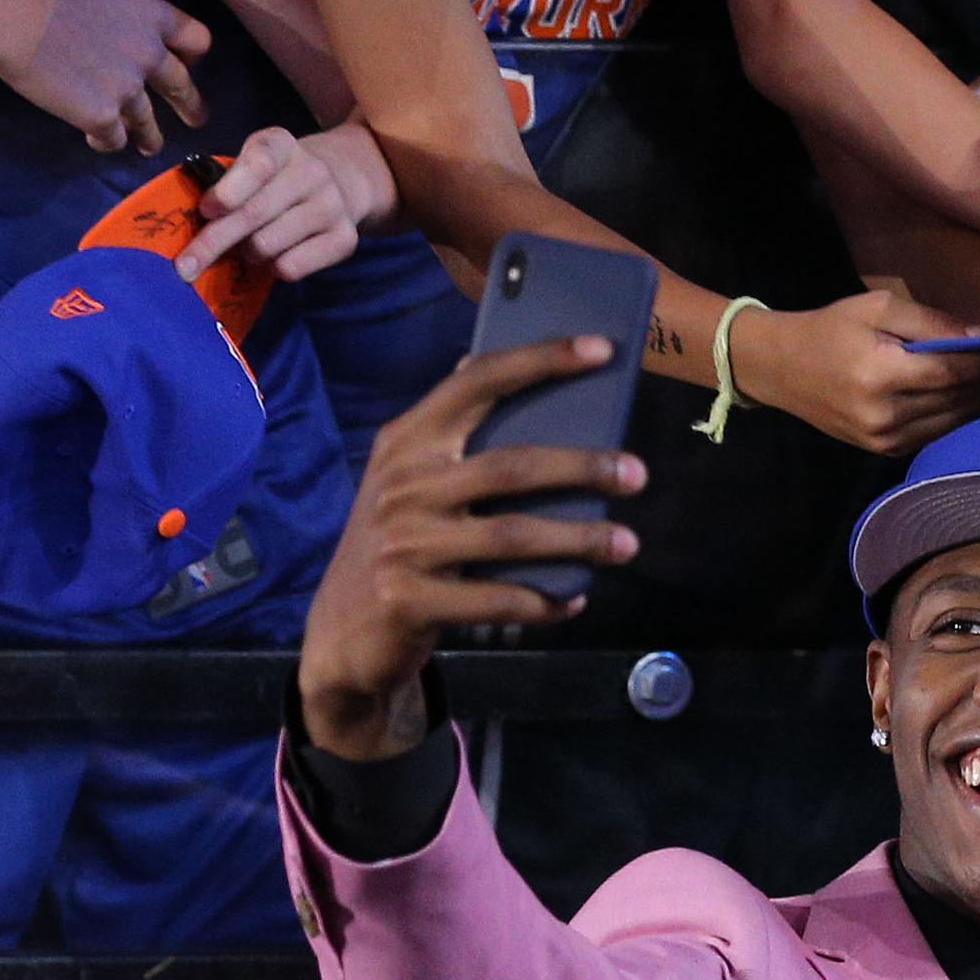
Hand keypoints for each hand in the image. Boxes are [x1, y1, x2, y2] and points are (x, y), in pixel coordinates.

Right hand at [0, 0, 210, 152]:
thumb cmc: (47, 3)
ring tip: (149, 146)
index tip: (189, 66)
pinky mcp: (103, 115)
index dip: (194, 56)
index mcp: (153, 17)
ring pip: (149, 123)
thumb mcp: (106, 2)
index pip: (198, 40)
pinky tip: (94, 139)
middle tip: (197, 120)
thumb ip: (129, 29)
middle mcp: (151, 54)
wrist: (15, 23)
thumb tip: (126, 50)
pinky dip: (105, 141)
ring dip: (150, 137)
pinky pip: (113, 139)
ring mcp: (130, 88)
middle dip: (191, 107)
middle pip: (183, 87)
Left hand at [176, 124, 389, 281]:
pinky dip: (272, 269)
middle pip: (254, 214)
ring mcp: (332, 206)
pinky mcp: (346, 239)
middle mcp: (313, 172)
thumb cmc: (276, 178)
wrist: (343, 180)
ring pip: (267, 245)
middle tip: (185, 266)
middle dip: (213, 242)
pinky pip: (292, 268)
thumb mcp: (252, 164)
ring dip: (246, 254)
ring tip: (248, 247)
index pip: (258, 164)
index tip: (205, 212)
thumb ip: (225, 183)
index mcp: (282, 145)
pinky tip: (274, 257)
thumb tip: (191, 228)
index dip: (227, 191)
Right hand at [300, 337, 646, 756]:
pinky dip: (544, 601)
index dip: (539, 361)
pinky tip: (575, 598)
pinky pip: (497, 599)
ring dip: (578, 539)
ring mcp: (402, 543)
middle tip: (636, 474)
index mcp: (407, 441)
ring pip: (513, 535)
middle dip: (582, 467)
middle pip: (511, 465)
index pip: (476, 383)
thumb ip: (447, 432)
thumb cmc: (398, 542)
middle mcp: (403, 485)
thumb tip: (484, 362)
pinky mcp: (408, 599)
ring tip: (626, 543)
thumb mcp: (408, 480)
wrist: (342, 631)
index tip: (601, 349)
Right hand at [746, 290, 979, 452]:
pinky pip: (938, 430)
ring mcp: (886, 440)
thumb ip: (933, 323)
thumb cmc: (830, 328)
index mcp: (880, 375)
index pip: (954, 371)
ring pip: (954, 419)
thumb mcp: (879, 307)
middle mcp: (885, 416)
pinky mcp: (885, 451)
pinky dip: (961, 411)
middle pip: (959, 398)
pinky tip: (979, 392)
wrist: (779, 369)